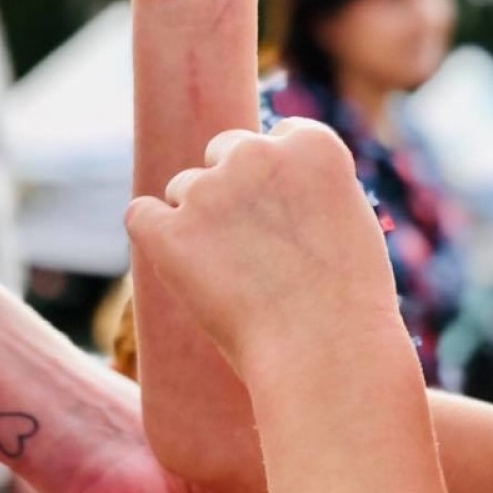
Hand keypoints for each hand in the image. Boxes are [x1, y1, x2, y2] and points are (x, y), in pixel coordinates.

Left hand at [125, 119, 399, 378]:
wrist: (327, 355)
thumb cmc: (350, 301)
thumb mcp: (349, 222)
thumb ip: (308, 188)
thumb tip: (265, 183)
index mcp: (313, 144)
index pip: (279, 137)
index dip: (282, 182)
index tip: (292, 221)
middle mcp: (257, 152)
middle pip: (226, 151)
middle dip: (234, 191)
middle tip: (260, 252)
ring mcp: (207, 189)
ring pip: (184, 190)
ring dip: (201, 224)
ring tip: (239, 281)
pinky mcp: (168, 230)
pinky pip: (142, 217)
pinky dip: (158, 239)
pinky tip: (186, 271)